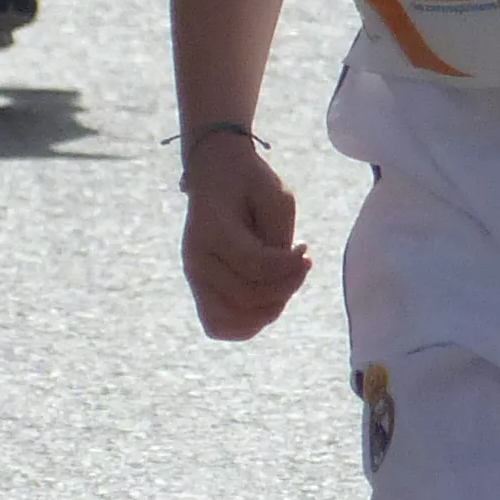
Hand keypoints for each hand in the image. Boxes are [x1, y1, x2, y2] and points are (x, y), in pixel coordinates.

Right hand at [181, 132, 311, 339]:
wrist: (216, 174)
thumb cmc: (251, 184)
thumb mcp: (276, 198)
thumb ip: (279, 240)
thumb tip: (284, 280)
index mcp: (212, 229)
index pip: (255, 265)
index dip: (290, 266)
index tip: (305, 247)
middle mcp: (196, 259)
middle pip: (245, 298)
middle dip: (285, 287)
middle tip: (301, 263)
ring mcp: (194, 277)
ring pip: (227, 321)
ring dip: (266, 311)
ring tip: (283, 286)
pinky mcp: (199, 288)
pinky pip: (218, 325)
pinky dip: (247, 323)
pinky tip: (268, 300)